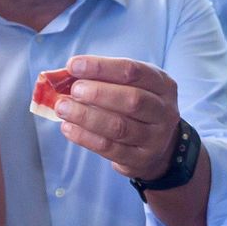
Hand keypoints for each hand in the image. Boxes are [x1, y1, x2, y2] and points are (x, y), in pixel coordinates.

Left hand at [53, 56, 183, 181]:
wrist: (159, 147)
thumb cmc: (137, 108)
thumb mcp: (130, 87)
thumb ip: (104, 79)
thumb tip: (65, 74)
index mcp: (163, 85)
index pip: (133, 71)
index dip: (101, 67)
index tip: (74, 65)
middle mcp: (164, 111)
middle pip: (132, 99)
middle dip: (98, 93)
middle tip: (73, 90)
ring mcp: (155, 138)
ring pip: (119, 127)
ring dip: (86, 116)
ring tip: (62, 108)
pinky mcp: (140, 160)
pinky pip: (110, 148)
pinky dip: (85, 137)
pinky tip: (68, 128)